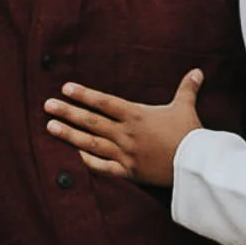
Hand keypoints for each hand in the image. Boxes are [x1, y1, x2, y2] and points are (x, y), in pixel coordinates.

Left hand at [43, 70, 205, 187]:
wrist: (196, 165)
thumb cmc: (190, 134)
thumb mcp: (186, 107)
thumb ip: (187, 89)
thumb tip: (198, 72)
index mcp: (137, 115)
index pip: (104, 102)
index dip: (84, 94)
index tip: (66, 88)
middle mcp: (126, 134)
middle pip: (91, 121)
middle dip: (67, 112)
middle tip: (47, 106)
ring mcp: (125, 154)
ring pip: (91, 143)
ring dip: (69, 135)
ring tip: (50, 127)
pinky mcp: (128, 172)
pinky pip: (103, 167)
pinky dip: (89, 161)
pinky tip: (76, 154)